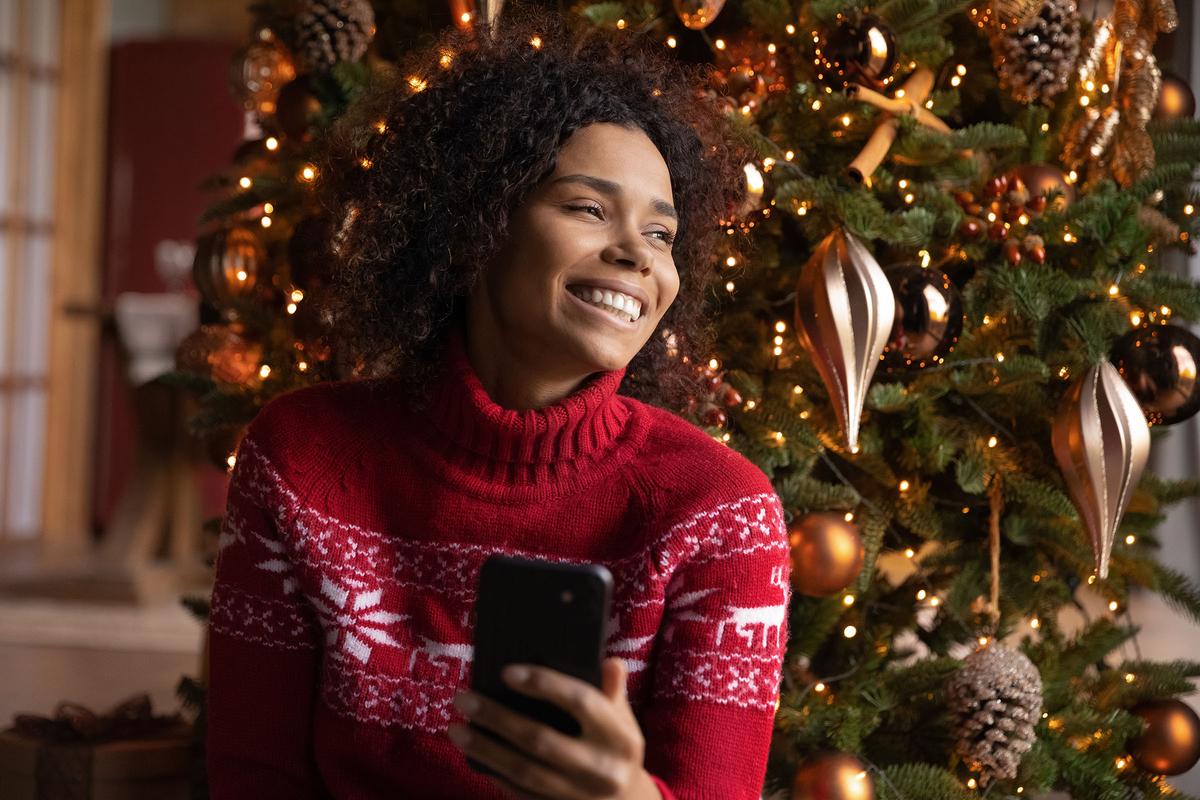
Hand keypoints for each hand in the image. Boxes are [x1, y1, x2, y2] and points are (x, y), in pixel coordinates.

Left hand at [448, 658, 659, 798]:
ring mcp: (578, 794)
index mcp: (619, 735)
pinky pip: (521, 792)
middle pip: (540, 740)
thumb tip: (609, 662)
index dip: (544, 684)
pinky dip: (495, 773)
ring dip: (485, 749)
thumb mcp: (624, 717)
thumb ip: (613, 690)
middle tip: (463, 698)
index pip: (580, 701)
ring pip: (524, 771)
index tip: (506, 672)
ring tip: (455, 729)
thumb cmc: (617, 746)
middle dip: (497, 718)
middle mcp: (600, 767)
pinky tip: (473, 755)